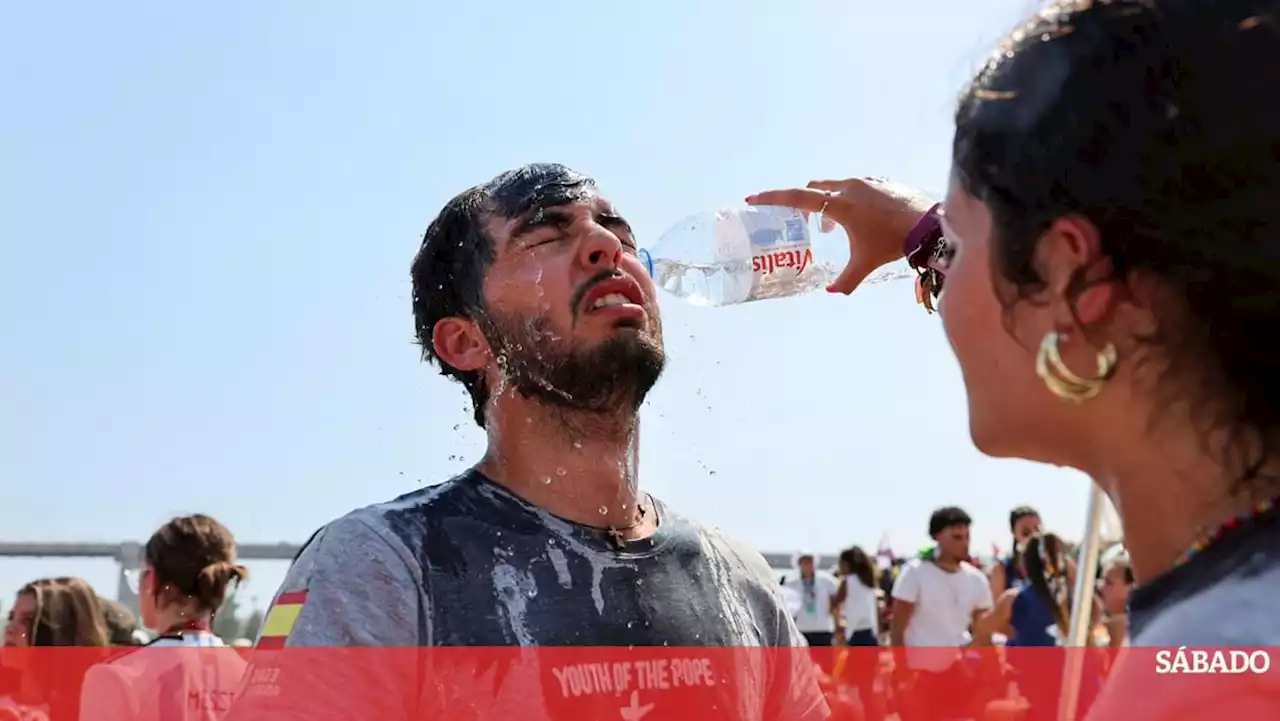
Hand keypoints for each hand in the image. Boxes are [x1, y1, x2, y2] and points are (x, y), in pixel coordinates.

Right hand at [746, 178, 935, 293]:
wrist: (928, 224)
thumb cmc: (891, 242)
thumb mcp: (865, 264)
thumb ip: (845, 281)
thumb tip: (831, 292)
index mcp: (839, 205)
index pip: (798, 198)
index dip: (773, 198)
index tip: (753, 198)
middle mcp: (849, 187)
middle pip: (814, 189)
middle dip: (805, 204)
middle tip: (805, 223)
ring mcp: (867, 181)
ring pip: (836, 188)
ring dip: (830, 204)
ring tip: (835, 227)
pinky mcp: (882, 181)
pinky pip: (857, 187)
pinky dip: (851, 200)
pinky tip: (863, 219)